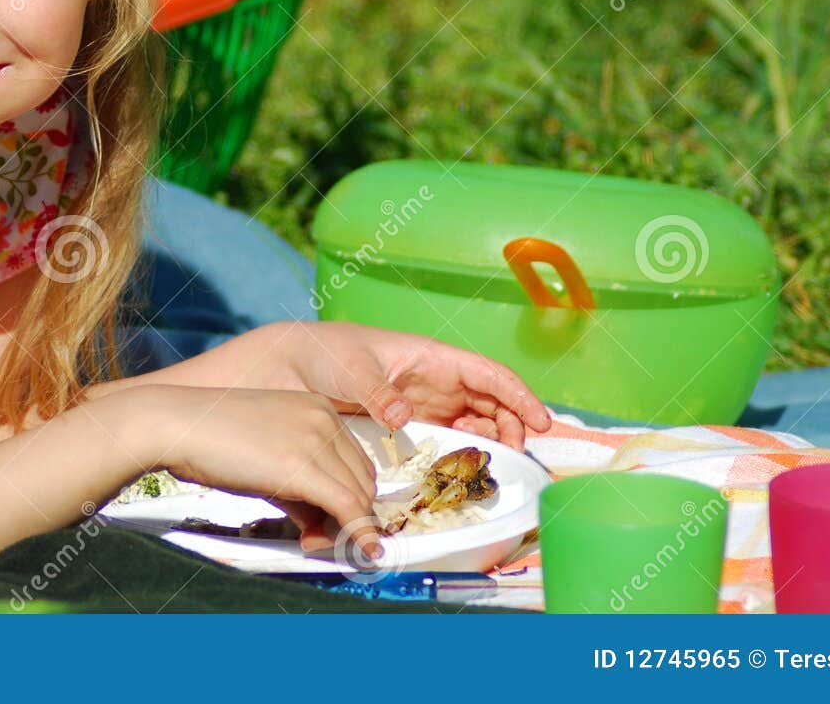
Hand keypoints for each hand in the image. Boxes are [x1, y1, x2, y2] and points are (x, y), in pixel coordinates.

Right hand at [127, 384, 386, 561]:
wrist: (179, 424)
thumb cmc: (211, 440)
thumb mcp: (266, 454)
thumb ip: (297, 483)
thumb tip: (317, 522)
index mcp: (318, 408)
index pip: (355, 461)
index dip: (347, 496)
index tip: (322, 519)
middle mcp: (325, 419)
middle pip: (362, 479)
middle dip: (348, 514)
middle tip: (313, 535)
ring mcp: (316, 440)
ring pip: (357, 496)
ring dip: (344, 528)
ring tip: (308, 539)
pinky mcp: (303, 466)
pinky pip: (348, 506)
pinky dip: (360, 533)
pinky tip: (365, 551)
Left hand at [252, 322, 553, 448]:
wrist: (289, 369)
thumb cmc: (324, 354)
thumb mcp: (351, 368)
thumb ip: (378, 392)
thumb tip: (404, 417)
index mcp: (430, 358)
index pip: (487, 374)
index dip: (518, 395)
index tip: (541, 420)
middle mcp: (435, 382)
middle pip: (491, 403)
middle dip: (512, 426)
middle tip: (516, 457)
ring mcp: (425, 407)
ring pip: (475, 425)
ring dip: (491, 444)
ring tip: (491, 468)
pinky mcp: (410, 429)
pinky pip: (449, 443)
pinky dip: (463, 457)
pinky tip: (462, 475)